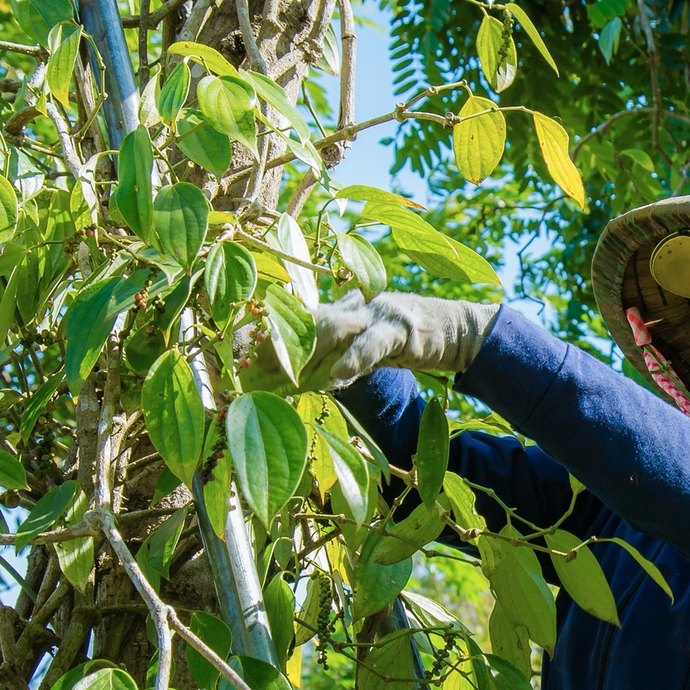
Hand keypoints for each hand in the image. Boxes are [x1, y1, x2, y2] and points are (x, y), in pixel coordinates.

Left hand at [240, 292, 499, 390]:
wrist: (455, 329)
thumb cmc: (403, 343)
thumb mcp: (362, 349)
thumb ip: (330, 361)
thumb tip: (291, 383)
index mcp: (339, 308)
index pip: (293, 317)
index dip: (264, 332)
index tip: (235, 353)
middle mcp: (351, 305)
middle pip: (304, 319)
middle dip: (274, 342)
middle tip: (246, 365)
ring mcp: (375, 313)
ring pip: (332, 327)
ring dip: (304, 351)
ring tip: (282, 372)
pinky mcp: (400, 328)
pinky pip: (371, 344)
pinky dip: (352, 360)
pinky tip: (335, 377)